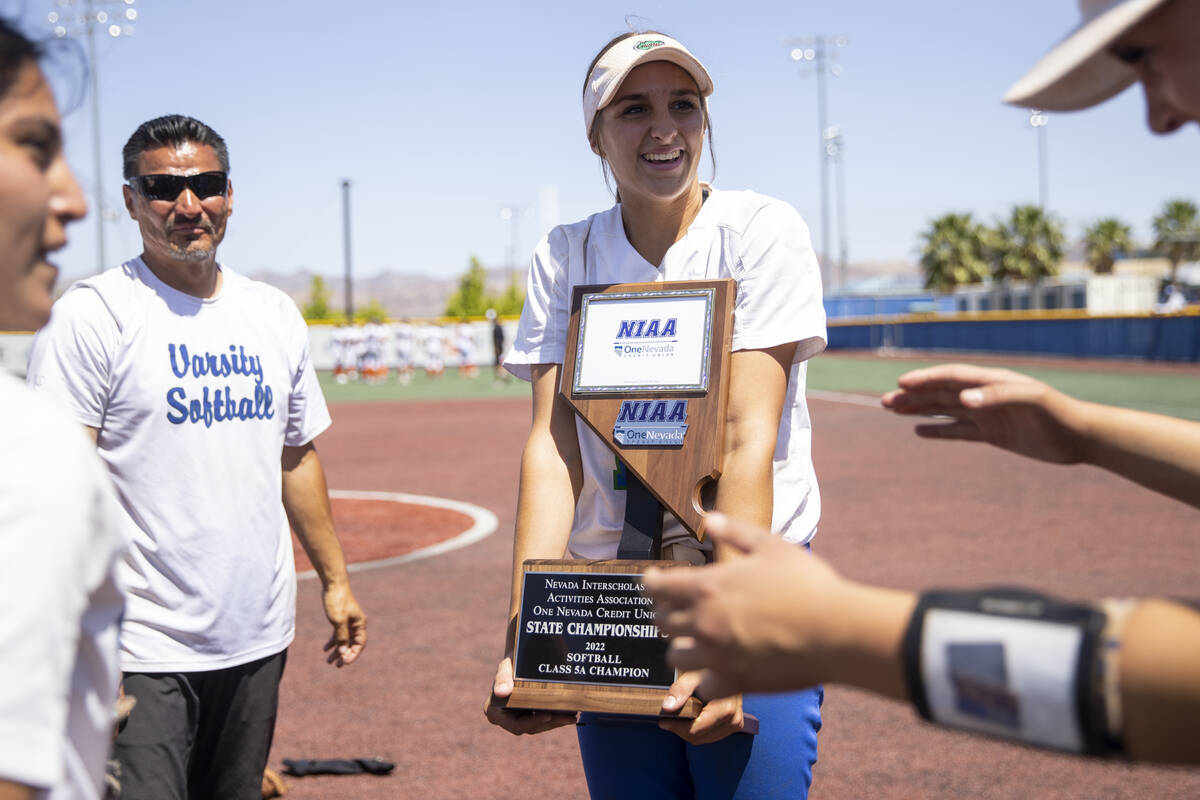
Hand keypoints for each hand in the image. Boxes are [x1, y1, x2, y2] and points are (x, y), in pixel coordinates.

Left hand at [322, 581, 366, 666]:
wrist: (333, 584)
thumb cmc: (337, 601)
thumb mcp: (338, 621)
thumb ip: (341, 637)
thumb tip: (343, 652)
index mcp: (359, 624)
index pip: (359, 644)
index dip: (352, 655)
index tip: (343, 662)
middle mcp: (356, 624)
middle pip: (351, 644)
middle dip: (343, 656)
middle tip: (336, 665)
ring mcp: (348, 622)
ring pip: (344, 640)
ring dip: (337, 651)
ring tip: (328, 661)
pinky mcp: (340, 619)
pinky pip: (338, 634)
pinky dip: (332, 642)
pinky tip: (325, 649)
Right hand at [483, 656, 576, 734]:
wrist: (520, 660)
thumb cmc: (510, 663)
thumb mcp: (505, 667)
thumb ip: (502, 678)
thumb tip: (501, 692)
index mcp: (495, 712)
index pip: (516, 725)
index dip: (533, 723)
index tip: (548, 715)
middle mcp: (506, 720)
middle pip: (530, 727)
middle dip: (551, 723)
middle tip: (569, 717)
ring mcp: (518, 719)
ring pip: (539, 726)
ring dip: (557, 722)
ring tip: (572, 715)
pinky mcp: (529, 717)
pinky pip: (544, 721)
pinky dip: (557, 717)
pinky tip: (570, 713)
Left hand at [645, 513, 846, 698]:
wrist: (836, 630)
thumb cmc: (806, 583)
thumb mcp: (770, 545)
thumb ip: (735, 531)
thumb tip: (708, 520)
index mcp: (708, 587)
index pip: (657, 588)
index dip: (650, 583)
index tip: (651, 581)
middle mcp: (704, 622)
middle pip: (662, 621)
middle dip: (665, 612)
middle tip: (676, 607)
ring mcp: (717, 656)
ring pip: (675, 656)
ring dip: (681, 646)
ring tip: (694, 639)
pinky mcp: (734, 682)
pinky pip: (704, 685)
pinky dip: (706, 677)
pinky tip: (716, 669)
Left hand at [658, 669, 744, 743]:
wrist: (731, 664)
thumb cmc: (712, 668)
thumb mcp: (693, 675)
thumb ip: (680, 690)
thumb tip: (667, 707)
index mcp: (725, 710)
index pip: (695, 731)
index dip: (676, 727)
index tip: (663, 721)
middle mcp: (733, 720)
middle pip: (699, 737)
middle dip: (681, 730)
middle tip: (668, 718)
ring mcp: (735, 723)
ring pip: (704, 738)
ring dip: (689, 730)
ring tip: (679, 715)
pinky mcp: (735, 724)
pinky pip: (712, 735)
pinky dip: (699, 729)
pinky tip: (693, 716)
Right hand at [880, 363, 1086, 463]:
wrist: (1081, 436)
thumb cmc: (1058, 412)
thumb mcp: (1030, 400)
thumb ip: (996, 396)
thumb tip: (962, 400)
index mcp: (992, 381)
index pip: (951, 377)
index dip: (926, 379)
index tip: (901, 383)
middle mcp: (985, 395)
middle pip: (941, 393)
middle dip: (913, 395)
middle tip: (884, 401)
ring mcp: (987, 414)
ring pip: (944, 410)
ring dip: (919, 410)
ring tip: (892, 410)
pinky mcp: (992, 434)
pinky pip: (958, 431)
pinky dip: (938, 430)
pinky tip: (919, 431)